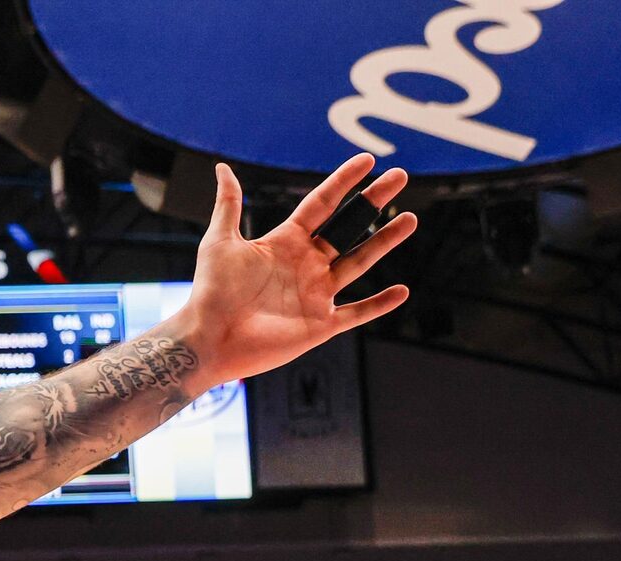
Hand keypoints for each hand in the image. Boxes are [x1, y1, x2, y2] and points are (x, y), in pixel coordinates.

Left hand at [178, 154, 416, 383]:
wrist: (210, 339)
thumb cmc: (211, 292)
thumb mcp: (220, 241)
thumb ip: (229, 205)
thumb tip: (222, 167)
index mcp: (285, 241)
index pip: (322, 204)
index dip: (344, 181)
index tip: (368, 161)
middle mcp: (306, 264)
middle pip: (348, 226)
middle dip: (373, 201)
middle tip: (400, 176)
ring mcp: (316, 294)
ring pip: (359, 262)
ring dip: (385, 242)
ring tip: (410, 220)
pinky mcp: (321, 324)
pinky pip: (357, 313)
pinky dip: (379, 304)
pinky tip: (402, 291)